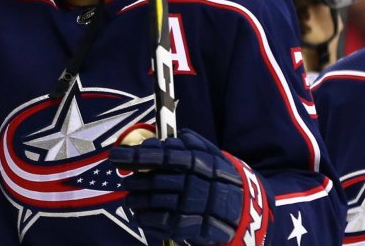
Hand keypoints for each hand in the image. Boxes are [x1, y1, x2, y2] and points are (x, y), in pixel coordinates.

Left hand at [109, 129, 269, 244]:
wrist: (249, 210)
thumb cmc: (224, 178)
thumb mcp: (214, 155)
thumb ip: (192, 144)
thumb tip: (172, 136)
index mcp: (199, 163)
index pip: (163, 157)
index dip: (137, 156)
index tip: (116, 156)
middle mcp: (196, 184)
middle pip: (156, 181)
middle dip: (135, 180)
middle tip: (125, 179)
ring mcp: (195, 207)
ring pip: (156, 202)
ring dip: (137, 199)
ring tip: (130, 197)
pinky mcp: (194, 228)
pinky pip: (163, 223)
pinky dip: (146, 219)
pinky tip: (138, 214)